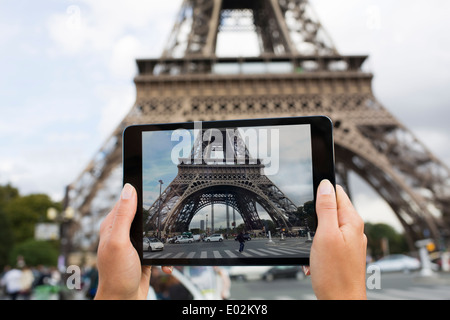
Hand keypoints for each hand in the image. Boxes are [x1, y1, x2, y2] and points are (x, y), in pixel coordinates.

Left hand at [95, 183, 171, 299]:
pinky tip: (166, 264)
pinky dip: (165, 257)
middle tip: (170, 220)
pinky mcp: (144, 256)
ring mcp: (134, 244)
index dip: (140, 193)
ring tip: (169, 245)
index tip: (156, 190)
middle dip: (158, 218)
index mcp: (113, 225)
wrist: (124, 301)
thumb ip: (124, 216)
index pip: (127, 200)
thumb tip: (129, 188)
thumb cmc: (116, 275)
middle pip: (144, 215)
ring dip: (164, 239)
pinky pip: (159, 249)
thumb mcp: (119, 241)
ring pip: (154, 232)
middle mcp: (122, 232)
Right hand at [304, 179, 366, 299]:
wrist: (341, 302)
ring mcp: (349, 243)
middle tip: (312, 235)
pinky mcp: (343, 255)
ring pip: (324, 228)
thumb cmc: (335, 274)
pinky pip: (325, 244)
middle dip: (314, 220)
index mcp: (352, 221)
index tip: (310, 204)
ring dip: (314, 238)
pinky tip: (315, 262)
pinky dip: (316, 251)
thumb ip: (326, 208)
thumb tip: (325, 185)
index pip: (336, 193)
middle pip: (329, 210)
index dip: (321, 194)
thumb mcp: (325, 235)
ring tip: (314, 253)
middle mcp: (353, 230)